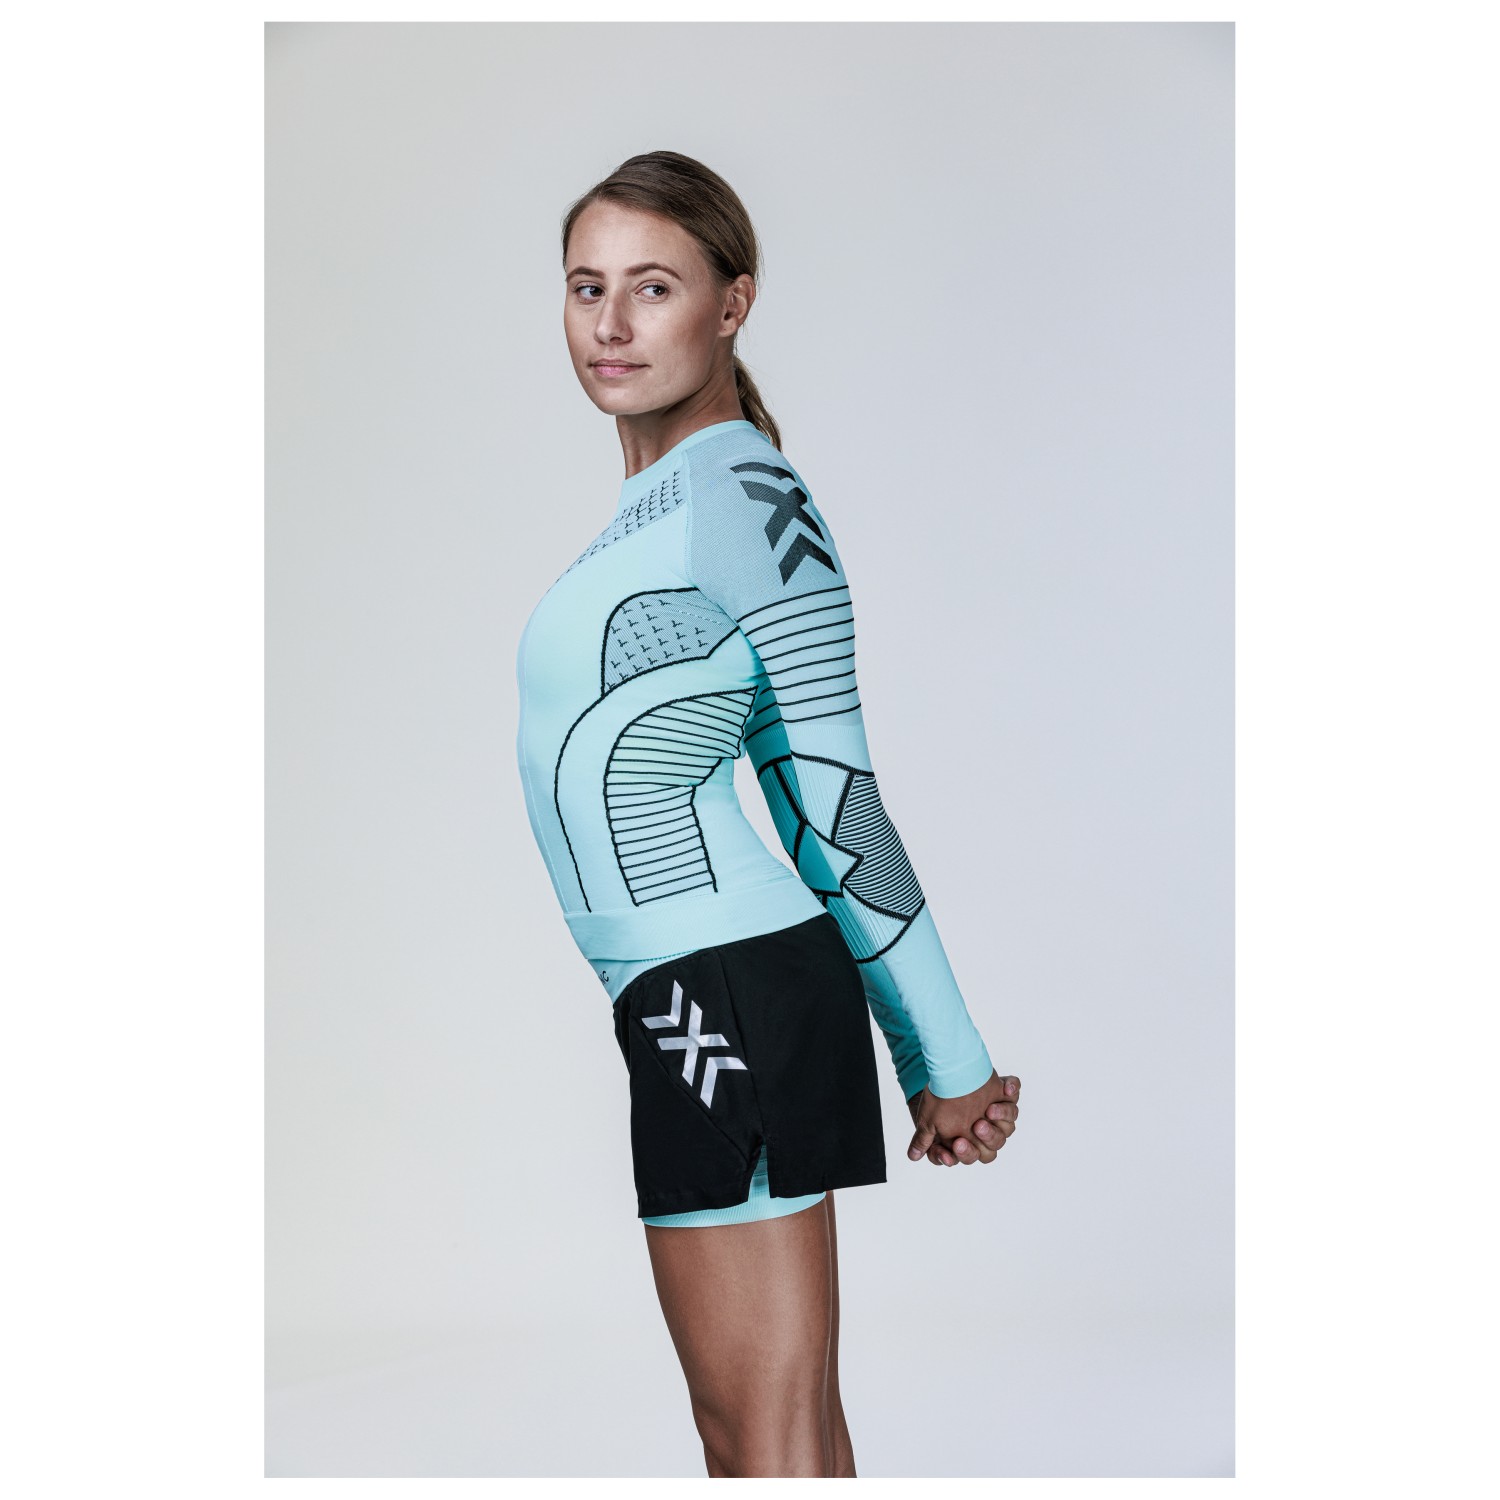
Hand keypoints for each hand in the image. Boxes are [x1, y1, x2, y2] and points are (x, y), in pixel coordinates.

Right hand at [906, 1073, 1020, 1166]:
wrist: (944, 1073)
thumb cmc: (938, 1098)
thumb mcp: (928, 1120)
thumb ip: (924, 1140)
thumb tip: (913, 1155)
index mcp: (971, 1140)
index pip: (973, 1155)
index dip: (967, 1152)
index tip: (957, 1143)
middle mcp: (987, 1129)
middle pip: (995, 1144)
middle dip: (988, 1137)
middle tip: (978, 1126)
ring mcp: (997, 1112)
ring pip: (1008, 1125)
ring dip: (1001, 1119)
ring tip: (989, 1110)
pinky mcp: (1003, 1094)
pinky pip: (1014, 1094)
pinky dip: (1012, 1088)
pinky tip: (1005, 1087)